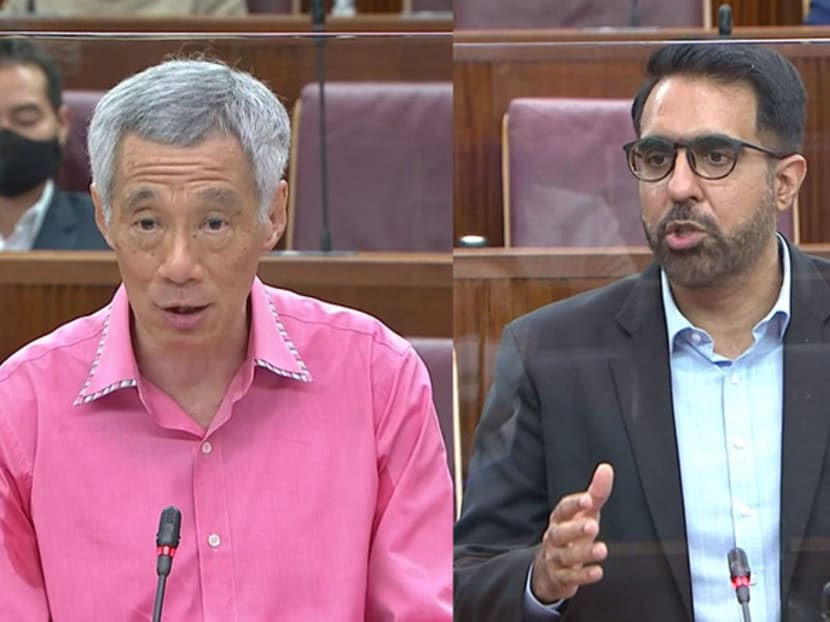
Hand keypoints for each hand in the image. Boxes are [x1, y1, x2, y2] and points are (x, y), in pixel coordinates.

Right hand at [530, 463, 613, 603]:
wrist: (549, 568)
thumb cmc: (571, 534)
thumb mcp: (584, 513)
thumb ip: (596, 493)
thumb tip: (606, 468)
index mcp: (559, 519)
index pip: (563, 509)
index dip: (574, 505)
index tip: (588, 500)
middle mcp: (554, 537)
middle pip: (560, 532)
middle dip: (575, 529)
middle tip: (593, 525)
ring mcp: (555, 558)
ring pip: (565, 556)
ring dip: (583, 553)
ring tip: (602, 549)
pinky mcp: (560, 578)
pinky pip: (569, 578)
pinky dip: (583, 575)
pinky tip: (597, 571)